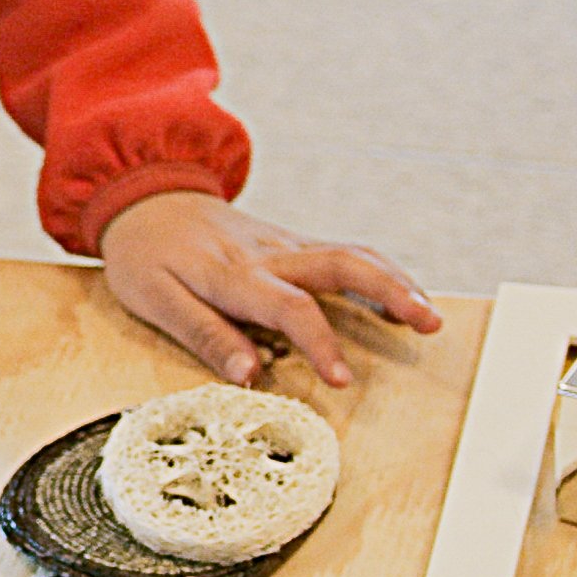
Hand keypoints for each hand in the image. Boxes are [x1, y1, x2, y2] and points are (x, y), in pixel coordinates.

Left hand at [94, 192, 440, 391]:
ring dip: (395, 282)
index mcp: (234, 273)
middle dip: (389, 292)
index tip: (342, 379)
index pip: (288, 307)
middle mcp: (270, 255)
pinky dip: (380, 274)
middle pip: (341, 265)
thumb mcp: (155, 299)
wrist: (146, 197)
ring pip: (352, 255)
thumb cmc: (146, 255)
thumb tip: (249, 375)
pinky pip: (344, 253)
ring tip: (430, 315)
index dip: (318, 342)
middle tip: (428, 322)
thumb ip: (204, 335)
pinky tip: (403, 296)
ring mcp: (287, 245)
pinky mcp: (293, 243)